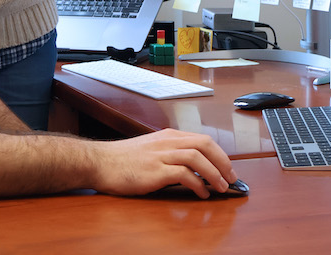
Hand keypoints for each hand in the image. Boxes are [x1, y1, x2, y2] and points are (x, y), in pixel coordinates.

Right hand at [87, 129, 236, 198]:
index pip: (203, 139)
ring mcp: (161, 155)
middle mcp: (167, 142)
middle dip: (223, 161)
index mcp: (168, 136)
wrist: (99, 162)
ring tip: (221, 187)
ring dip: (214, 173)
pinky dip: (197, 184)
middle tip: (232, 178)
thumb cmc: (122, 160)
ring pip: (198, 158)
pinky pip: (184, 174)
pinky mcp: (154, 171)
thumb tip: (193, 169)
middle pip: (205, 144)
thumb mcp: (151, 150)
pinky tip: (202, 194)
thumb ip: (171, 155)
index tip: (228, 168)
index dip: (220, 154)